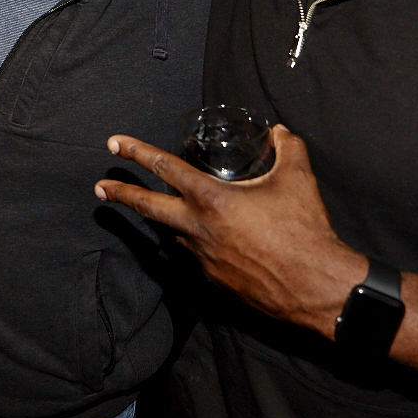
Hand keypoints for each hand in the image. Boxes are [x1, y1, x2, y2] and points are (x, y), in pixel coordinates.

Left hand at [95, 126, 366, 336]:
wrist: (315, 286)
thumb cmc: (305, 230)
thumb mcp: (298, 178)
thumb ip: (287, 147)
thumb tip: (280, 131)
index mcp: (211, 199)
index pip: (165, 167)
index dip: (137, 152)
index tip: (114, 144)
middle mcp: (198, 229)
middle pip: (149, 207)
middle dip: (122, 194)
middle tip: (101, 188)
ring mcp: (202, 258)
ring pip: (176, 233)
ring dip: (171, 220)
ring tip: (172, 209)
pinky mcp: (214, 279)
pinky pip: (198, 255)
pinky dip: (200, 242)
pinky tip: (216, 239)